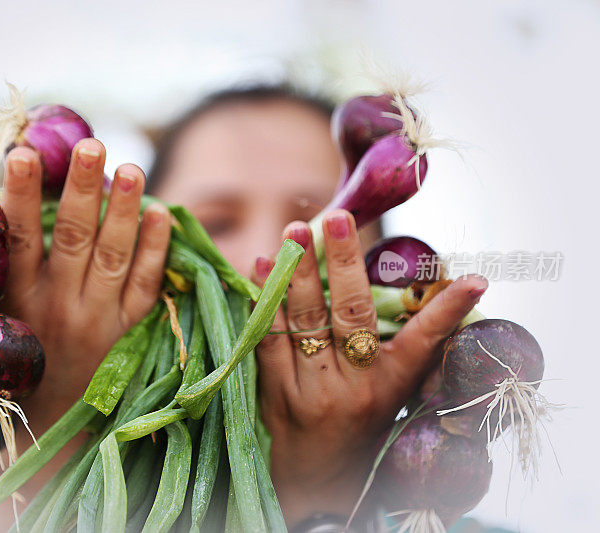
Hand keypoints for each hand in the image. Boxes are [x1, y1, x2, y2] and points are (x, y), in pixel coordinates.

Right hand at [0, 139, 170, 489]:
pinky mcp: (128, 331)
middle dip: (82, 190)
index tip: (22, 152)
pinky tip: (163, 214)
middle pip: (74, 239)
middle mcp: (58, 306)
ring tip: (130, 167)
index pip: (17, 240)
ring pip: (112, 257)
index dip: (19, 196)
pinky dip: (156, 250)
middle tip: (92, 145)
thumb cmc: (12, 370)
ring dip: (122, 211)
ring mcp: (98, 319)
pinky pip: (145, 287)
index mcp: (16, 301)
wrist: (51, 434)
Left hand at [251, 210, 487, 526]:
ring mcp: (310, 391)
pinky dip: (264, 299)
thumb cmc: (358, 433)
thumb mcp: (390, 398)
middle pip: (349, 315)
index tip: (473, 278)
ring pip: (304, 321)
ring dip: (298, 272)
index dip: (445, 310)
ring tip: (294, 231)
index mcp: (389, 389)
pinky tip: (260, 266)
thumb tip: (446, 297)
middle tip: (339, 217)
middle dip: (345, 262)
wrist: (314, 485)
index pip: (423, 343)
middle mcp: (353, 389)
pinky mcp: (274, 394)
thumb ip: (408, 353)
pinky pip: (268, 338)